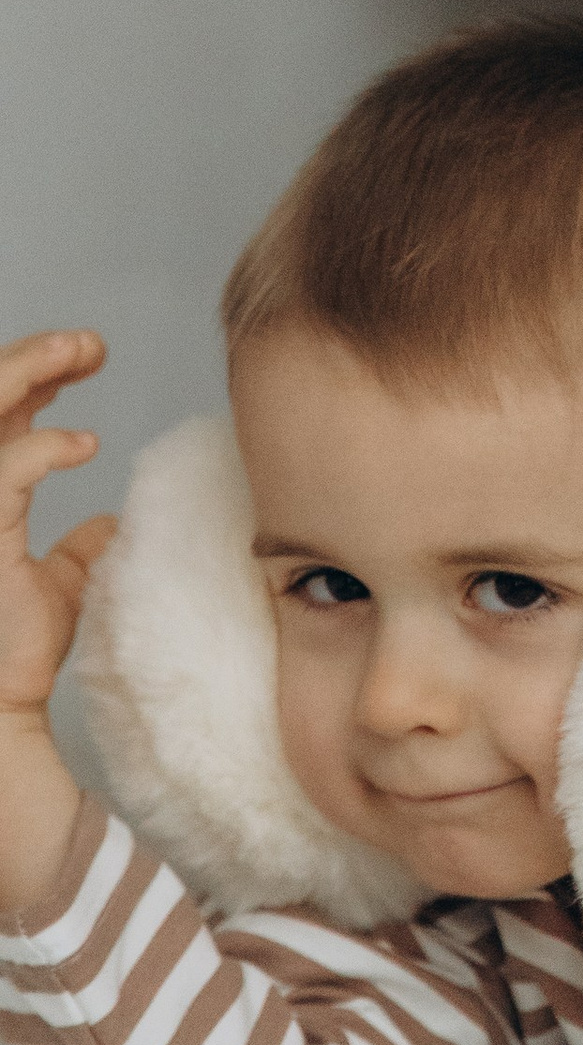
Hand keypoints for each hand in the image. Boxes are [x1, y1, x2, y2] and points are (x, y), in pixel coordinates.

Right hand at [0, 330, 114, 727]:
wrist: (2, 701)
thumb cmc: (18, 647)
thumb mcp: (61, 583)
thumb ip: (79, 547)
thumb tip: (110, 524)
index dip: (36, 374)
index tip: (88, 357)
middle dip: (32, 355)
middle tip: (91, 343)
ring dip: (28, 369)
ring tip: (83, 351)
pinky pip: (5, 472)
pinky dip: (44, 446)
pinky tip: (85, 443)